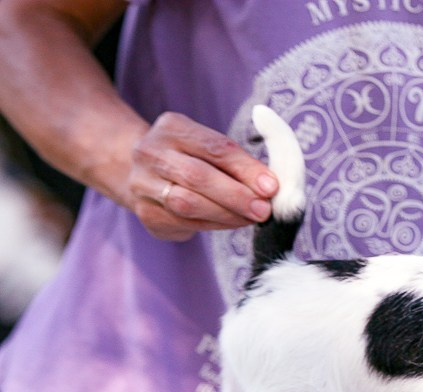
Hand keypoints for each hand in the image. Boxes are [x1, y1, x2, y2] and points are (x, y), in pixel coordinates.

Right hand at [128, 112, 278, 240]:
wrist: (146, 173)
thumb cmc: (192, 158)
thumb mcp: (210, 146)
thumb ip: (238, 161)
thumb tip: (270, 187)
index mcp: (172, 127)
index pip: (214, 147)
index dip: (245, 168)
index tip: (271, 186)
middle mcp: (151, 152)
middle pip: (197, 176)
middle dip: (236, 195)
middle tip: (264, 210)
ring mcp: (143, 183)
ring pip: (187, 203)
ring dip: (226, 214)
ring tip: (251, 218)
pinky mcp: (145, 212)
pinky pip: (183, 223)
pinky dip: (213, 225)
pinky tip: (232, 223)